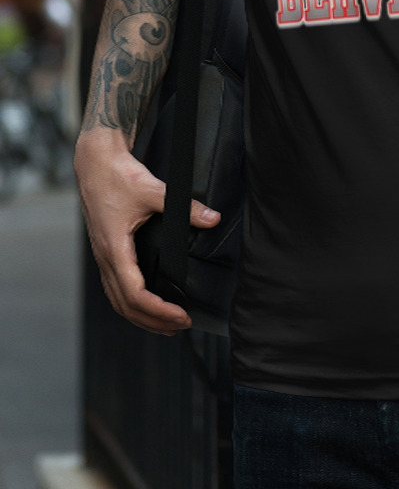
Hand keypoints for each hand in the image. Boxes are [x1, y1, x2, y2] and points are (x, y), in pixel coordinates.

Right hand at [75, 129, 220, 334]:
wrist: (94, 163)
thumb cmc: (119, 176)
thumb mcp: (154, 190)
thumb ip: (186, 207)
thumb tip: (213, 219)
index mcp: (114, 248)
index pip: (135, 294)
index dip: (158, 310)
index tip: (181, 316)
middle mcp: (105, 257)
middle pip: (125, 305)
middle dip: (152, 320)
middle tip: (181, 326)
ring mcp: (103, 255)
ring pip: (117, 299)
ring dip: (140, 316)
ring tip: (166, 326)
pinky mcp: (105, 250)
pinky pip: (114, 286)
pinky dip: (130, 303)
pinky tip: (145, 304)